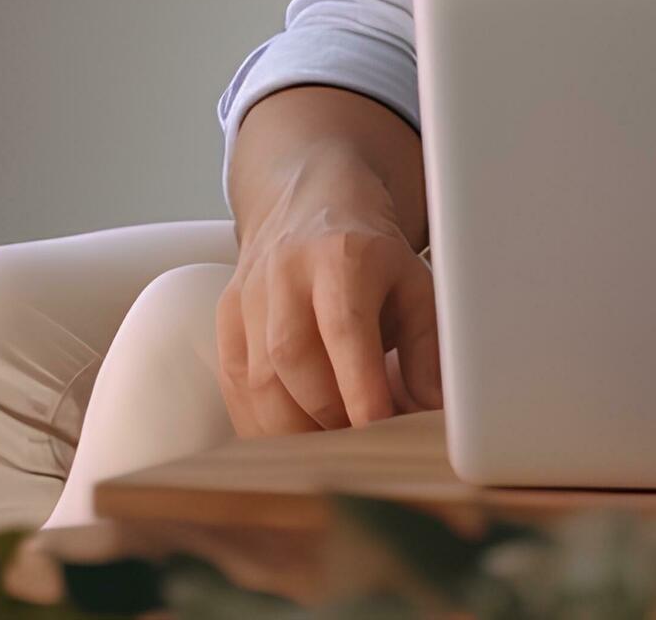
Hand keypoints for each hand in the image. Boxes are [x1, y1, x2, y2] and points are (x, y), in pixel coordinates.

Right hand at [218, 147, 442, 435]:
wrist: (310, 204)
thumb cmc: (371, 256)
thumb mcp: (415, 283)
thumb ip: (427, 346)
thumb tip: (431, 409)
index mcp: (342, 256)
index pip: (344, 328)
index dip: (360, 387)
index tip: (379, 430)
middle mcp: (286, 273)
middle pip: (292, 360)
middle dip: (326, 417)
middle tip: (360, 448)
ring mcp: (248, 296)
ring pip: (256, 380)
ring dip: (292, 430)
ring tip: (331, 450)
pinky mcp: (224, 320)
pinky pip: (234, 386)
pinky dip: (262, 425)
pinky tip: (292, 441)